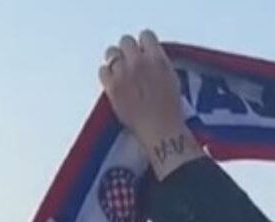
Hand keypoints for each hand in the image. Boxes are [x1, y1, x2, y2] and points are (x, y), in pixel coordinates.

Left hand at [100, 31, 202, 178]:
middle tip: (131, 63)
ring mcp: (123, 74)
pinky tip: (114, 83)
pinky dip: (107, 75)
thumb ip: (159, 64)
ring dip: (116, 60)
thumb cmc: (171, 111)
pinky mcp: (111, 86)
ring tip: (121, 72)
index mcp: (158, 59)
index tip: (144, 52)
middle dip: (128, 50)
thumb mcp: (172, 80)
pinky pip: (102, 70)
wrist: (161, 132)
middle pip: (126, 41)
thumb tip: (149, 58)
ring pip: (111, 53)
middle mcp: (139, 62)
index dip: (144, 44)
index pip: (146, 36)